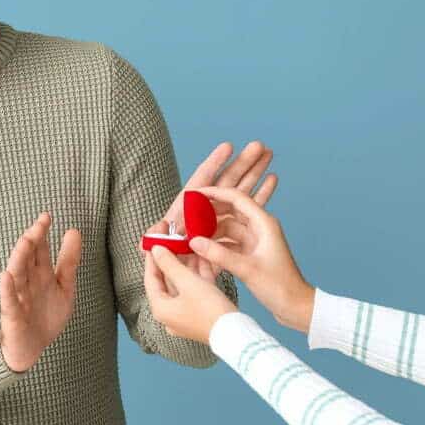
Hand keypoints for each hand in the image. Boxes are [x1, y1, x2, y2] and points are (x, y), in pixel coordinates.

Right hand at [0, 212, 81, 371]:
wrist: (32, 348)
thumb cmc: (46, 316)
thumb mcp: (64, 287)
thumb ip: (68, 261)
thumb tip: (74, 230)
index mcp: (40, 274)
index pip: (40, 249)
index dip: (42, 233)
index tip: (46, 216)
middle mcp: (28, 281)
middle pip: (28, 257)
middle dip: (32, 241)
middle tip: (39, 224)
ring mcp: (19, 296)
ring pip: (18, 274)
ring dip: (20, 257)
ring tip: (25, 241)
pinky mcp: (13, 315)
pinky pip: (9, 300)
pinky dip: (7, 288)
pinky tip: (6, 275)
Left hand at [143, 245, 237, 343]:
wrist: (237, 334)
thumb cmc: (210, 310)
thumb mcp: (188, 282)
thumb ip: (170, 264)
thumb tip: (155, 250)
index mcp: (161, 309)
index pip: (150, 279)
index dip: (152, 259)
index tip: (154, 243)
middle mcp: (170, 314)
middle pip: (167, 282)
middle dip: (173, 261)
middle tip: (173, 243)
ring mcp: (185, 315)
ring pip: (183, 286)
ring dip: (187, 267)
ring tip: (190, 247)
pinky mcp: (200, 315)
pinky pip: (195, 292)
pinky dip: (198, 277)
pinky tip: (204, 260)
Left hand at [145, 142, 278, 278]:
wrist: (185, 279)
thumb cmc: (173, 261)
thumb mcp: (166, 250)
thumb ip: (158, 241)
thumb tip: (152, 233)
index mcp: (190, 207)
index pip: (203, 180)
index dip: (214, 163)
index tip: (228, 146)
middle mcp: (209, 206)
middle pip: (227, 179)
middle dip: (242, 162)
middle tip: (258, 145)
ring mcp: (224, 213)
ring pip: (242, 188)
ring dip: (255, 171)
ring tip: (268, 152)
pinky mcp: (236, 225)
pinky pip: (250, 206)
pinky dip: (261, 193)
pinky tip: (273, 178)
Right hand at [189, 186, 314, 332]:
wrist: (296, 308)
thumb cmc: (281, 287)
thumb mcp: (247, 269)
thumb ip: (219, 254)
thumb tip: (194, 242)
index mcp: (264, 223)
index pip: (236, 198)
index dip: (214, 193)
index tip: (194, 195)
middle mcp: (260, 227)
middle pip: (229, 211)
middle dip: (208, 214)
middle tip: (187, 218)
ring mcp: (255, 240)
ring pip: (227, 228)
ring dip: (210, 231)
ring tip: (191, 237)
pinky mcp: (251, 252)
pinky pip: (229, 242)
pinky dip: (216, 245)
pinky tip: (203, 252)